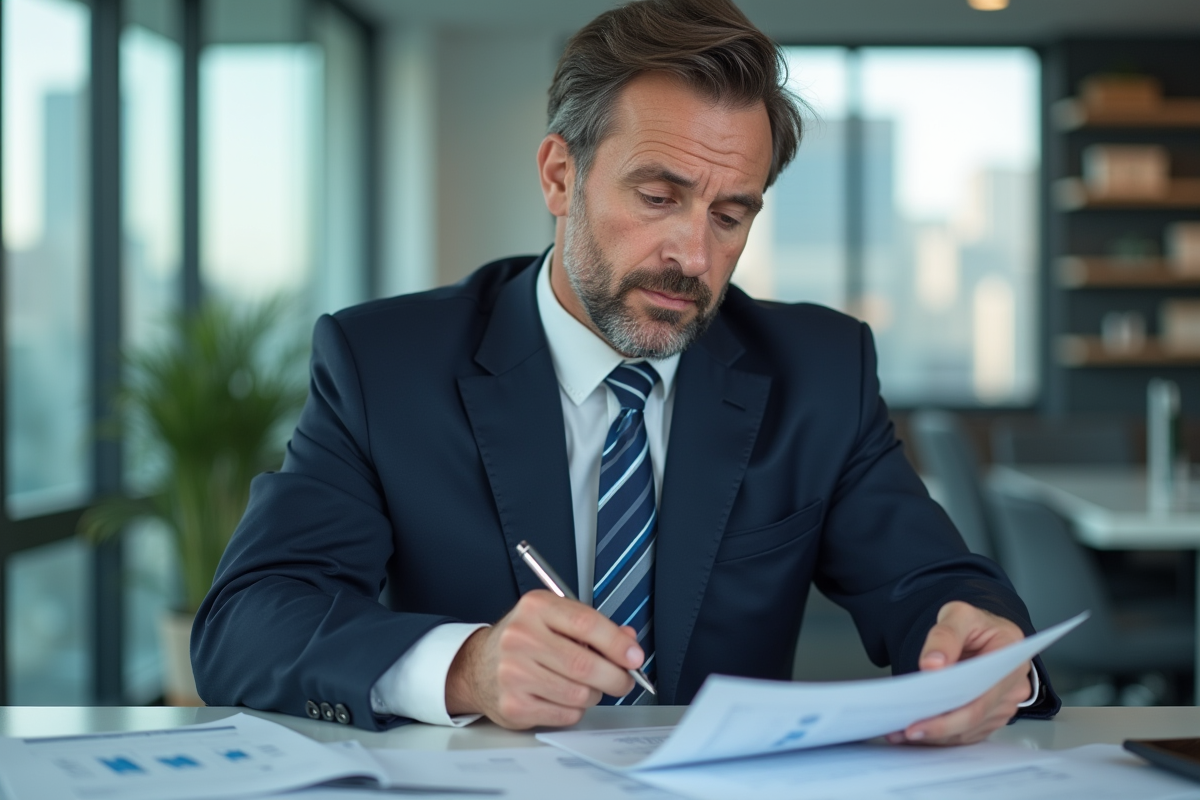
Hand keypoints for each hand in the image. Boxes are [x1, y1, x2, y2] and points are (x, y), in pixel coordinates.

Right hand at [444, 590, 642, 728]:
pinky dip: (575, 709)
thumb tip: (628, 642)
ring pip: (579, 693)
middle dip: (615, 676)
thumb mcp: (553, 619)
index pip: (587, 624)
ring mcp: (514, 673)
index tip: (634, 656)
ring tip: (585, 686)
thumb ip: (592, 628)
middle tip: (623, 680)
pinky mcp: (514, 704)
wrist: (477, 666)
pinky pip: (565, 713)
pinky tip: (564, 697)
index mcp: (535, 608)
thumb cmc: (522, 640)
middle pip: (585, 664)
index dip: (618, 643)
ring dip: (593, 694)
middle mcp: (521, 637)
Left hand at [887, 601, 1032, 745]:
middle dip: (936, 729)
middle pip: (974, 718)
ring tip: (900, 732)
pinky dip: (941, 735)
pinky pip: (967, 733)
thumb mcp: (959, 615)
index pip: (980, 697)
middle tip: (903, 731)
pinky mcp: (992, 716)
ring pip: (968, 731)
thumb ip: (945, 635)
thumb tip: (932, 664)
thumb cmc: (975, 624)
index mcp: (1010, 661)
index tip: (919, 721)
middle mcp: (1013, 687)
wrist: (984, 631)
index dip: (950, 715)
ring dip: (935, 736)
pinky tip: (917, 731)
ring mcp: (1004, 705)